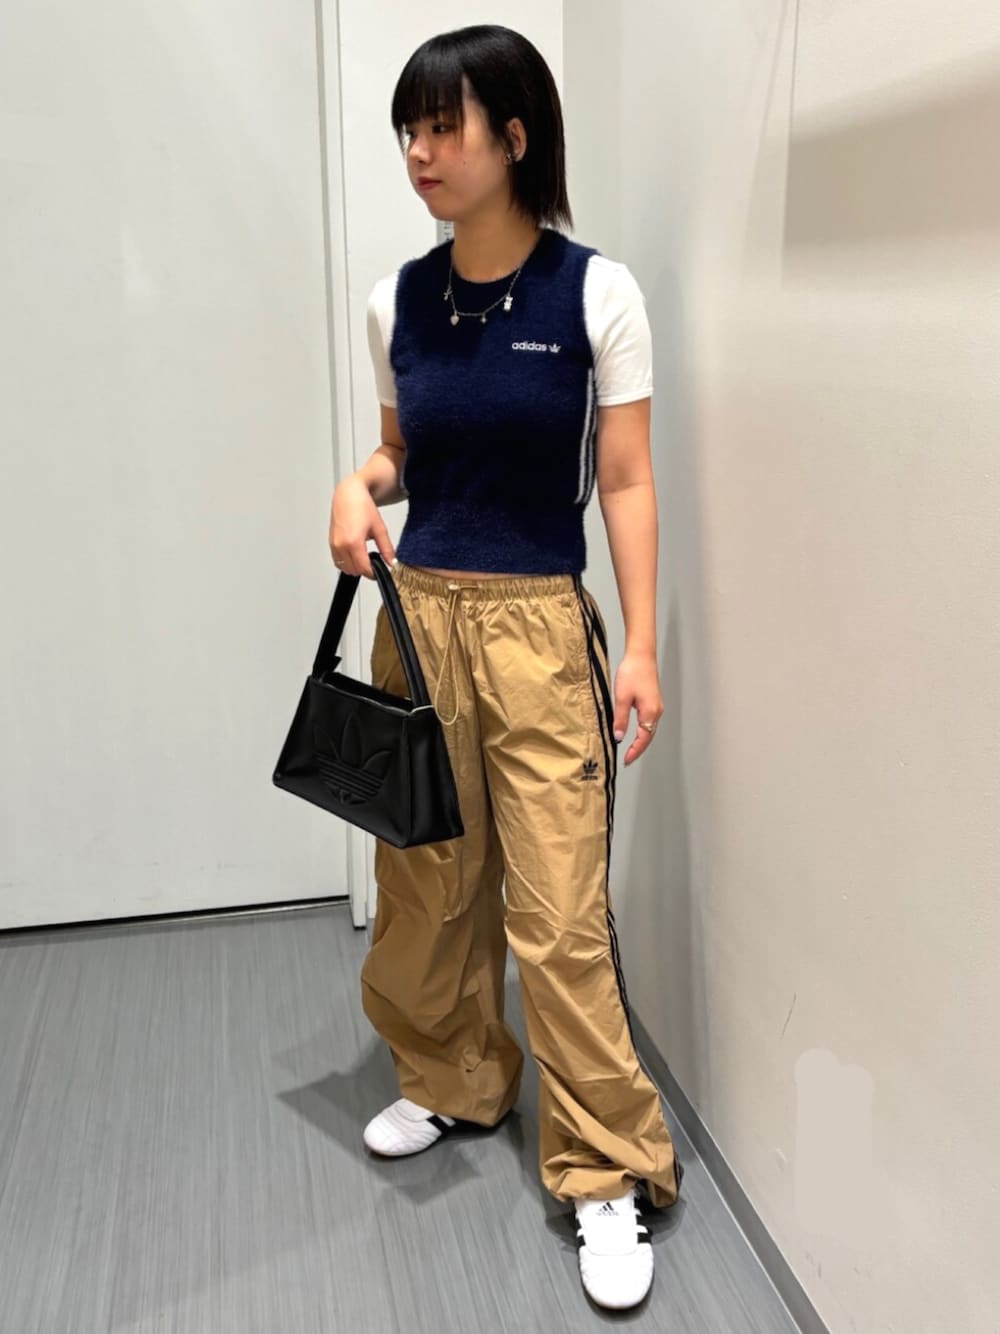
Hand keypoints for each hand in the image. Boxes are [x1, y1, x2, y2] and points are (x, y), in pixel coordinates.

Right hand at [329, 475, 394, 577]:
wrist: (348, 495)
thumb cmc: (362, 507)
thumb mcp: (380, 529)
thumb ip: (386, 549)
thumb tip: (392, 563)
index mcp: (353, 542)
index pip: (363, 568)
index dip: (373, 573)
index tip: (379, 572)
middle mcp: (341, 545)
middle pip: (354, 571)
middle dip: (365, 570)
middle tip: (373, 563)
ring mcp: (334, 545)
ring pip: (344, 568)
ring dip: (355, 567)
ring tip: (364, 557)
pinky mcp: (331, 543)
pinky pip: (338, 561)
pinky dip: (346, 562)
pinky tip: (355, 554)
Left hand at [612, 651, 662, 765]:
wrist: (641, 655)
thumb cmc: (632, 673)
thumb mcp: (622, 698)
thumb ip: (620, 719)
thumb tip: (619, 737)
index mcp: (650, 713)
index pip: (643, 739)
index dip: (634, 751)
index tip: (626, 760)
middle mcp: (656, 711)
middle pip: (649, 736)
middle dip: (638, 749)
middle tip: (627, 759)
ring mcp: (656, 706)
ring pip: (650, 729)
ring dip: (641, 741)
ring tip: (630, 750)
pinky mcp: (653, 701)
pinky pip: (649, 721)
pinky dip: (643, 731)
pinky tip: (635, 732)